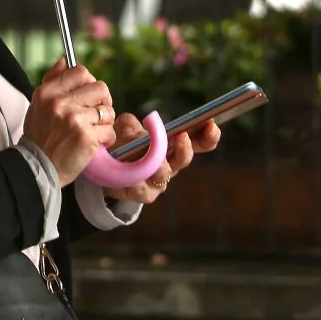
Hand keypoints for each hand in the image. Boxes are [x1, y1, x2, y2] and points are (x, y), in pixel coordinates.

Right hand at [24, 59, 117, 185]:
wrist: (37, 169)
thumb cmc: (40, 136)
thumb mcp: (38, 104)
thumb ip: (52, 80)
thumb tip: (65, 60)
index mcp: (48, 92)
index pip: (80, 72)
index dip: (89, 82)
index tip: (88, 95)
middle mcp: (60, 103)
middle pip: (100, 88)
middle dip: (102, 102)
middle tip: (95, 114)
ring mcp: (74, 120)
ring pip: (108, 110)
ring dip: (105, 122)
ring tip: (92, 130)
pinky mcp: (86, 137)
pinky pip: (109, 131)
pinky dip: (106, 139)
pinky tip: (94, 143)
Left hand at [102, 114, 220, 203]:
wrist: (109, 171)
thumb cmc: (123, 146)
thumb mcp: (126, 129)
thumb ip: (129, 125)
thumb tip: (134, 130)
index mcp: (174, 145)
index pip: (199, 142)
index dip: (208, 136)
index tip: (211, 124)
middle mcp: (171, 164)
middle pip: (184, 158)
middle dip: (184, 148)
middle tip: (181, 136)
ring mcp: (159, 181)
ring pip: (164, 173)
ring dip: (158, 163)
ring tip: (150, 155)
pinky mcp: (144, 195)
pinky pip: (143, 190)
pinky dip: (138, 182)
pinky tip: (133, 178)